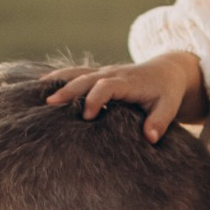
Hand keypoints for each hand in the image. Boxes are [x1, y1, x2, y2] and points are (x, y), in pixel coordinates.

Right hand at [44, 53, 206, 141]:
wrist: (168, 71)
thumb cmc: (167, 92)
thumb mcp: (169, 106)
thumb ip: (159, 121)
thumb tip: (151, 138)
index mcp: (128, 81)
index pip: (108, 86)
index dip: (96, 99)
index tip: (87, 116)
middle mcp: (113, 74)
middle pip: (87, 78)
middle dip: (69, 90)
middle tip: (50, 103)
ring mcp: (104, 73)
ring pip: (78, 73)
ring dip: (60, 81)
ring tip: (40, 91)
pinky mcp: (99, 76)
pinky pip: (77, 74)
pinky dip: (60, 78)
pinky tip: (41, 84)